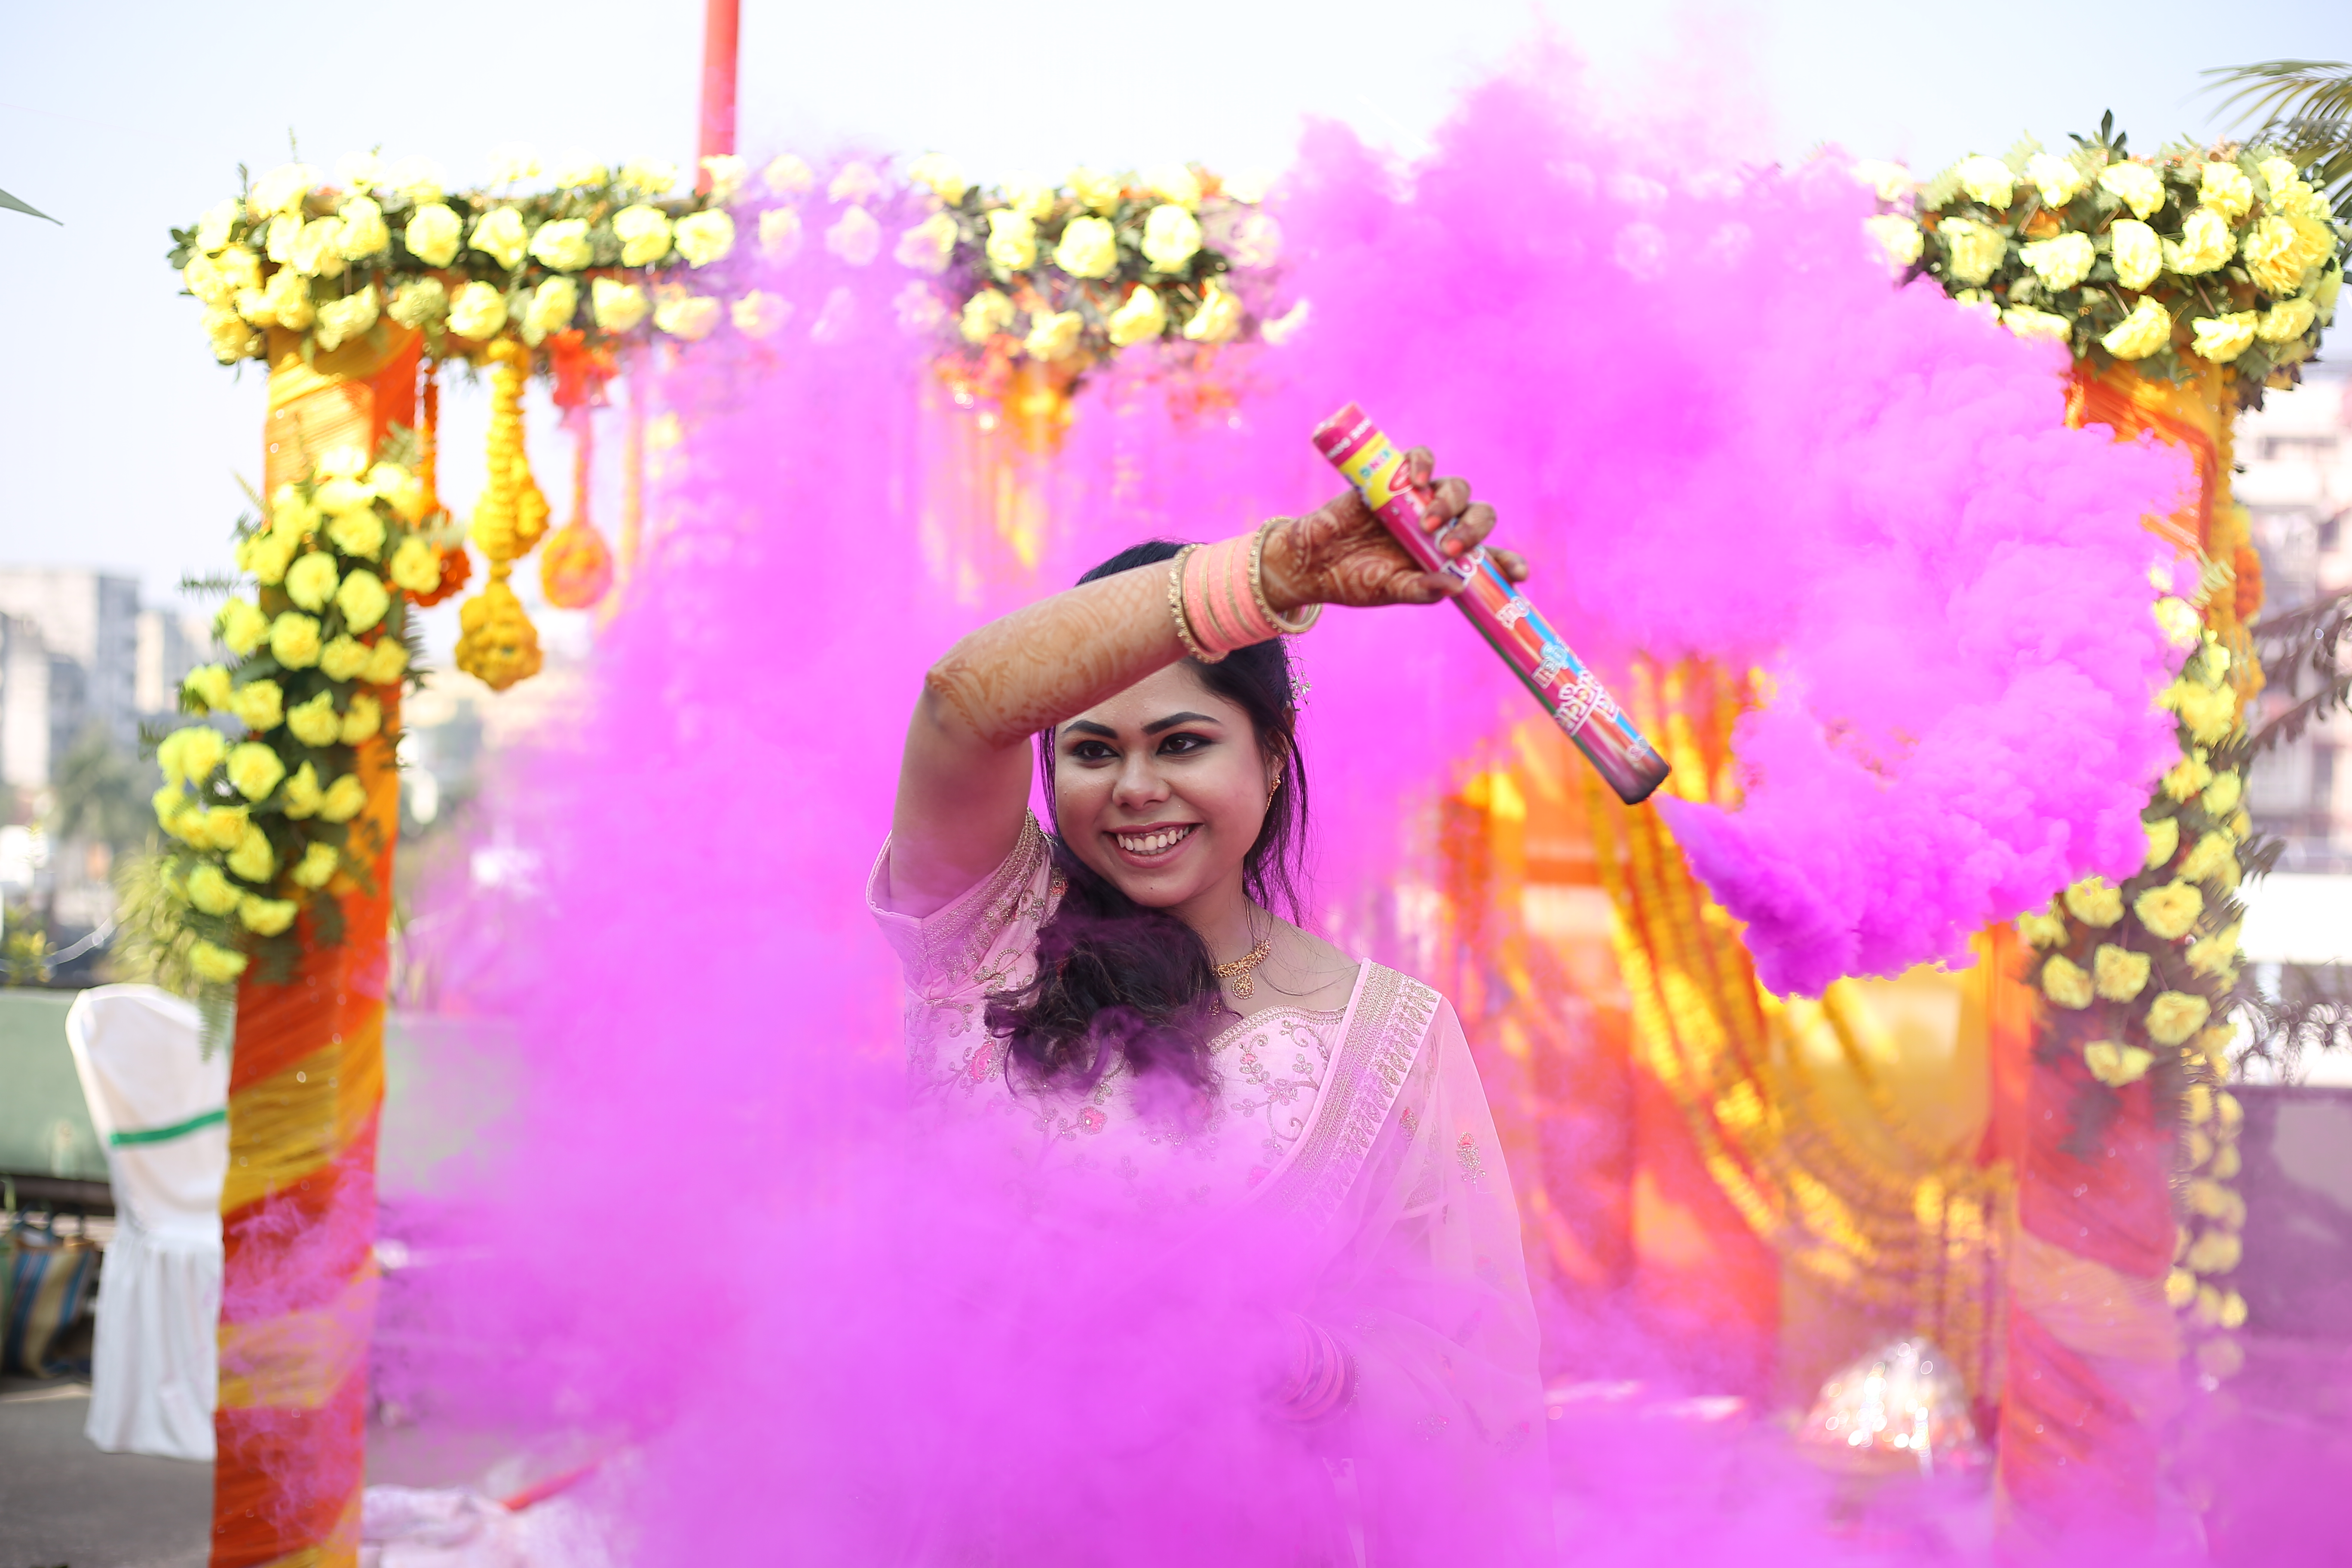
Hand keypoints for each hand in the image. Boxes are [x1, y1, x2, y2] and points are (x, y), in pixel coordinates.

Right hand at [1258, 447, 1529, 611]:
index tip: (1518, 574)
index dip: (1509, 562)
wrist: (1313, 560)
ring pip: (1458, 487)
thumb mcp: (1388, 591)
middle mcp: (1442, 527)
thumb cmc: (1354, 580)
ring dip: (1450, 502)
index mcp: (1447, 558)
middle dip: (1475, 528)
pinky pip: (1422, 459)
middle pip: (1480, 515)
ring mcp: (1420, 501)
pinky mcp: (1396, 479)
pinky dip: (1424, 463)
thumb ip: (1420, 589)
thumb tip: (1455, 586)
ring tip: (1427, 521)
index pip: (1490, 557)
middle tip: (1452, 546)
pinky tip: (1418, 478)